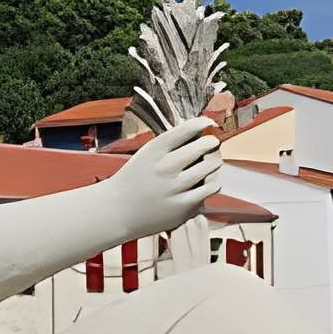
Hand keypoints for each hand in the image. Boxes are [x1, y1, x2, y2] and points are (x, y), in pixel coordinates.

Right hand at [110, 118, 220, 237]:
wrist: (118, 210)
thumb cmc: (134, 179)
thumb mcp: (146, 154)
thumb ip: (169, 144)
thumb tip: (200, 132)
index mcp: (155, 150)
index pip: (187, 129)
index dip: (203, 123)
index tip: (209, 124)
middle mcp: (165, 167)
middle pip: (203, 147)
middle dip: (212, 142)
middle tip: (213, 144)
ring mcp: (174, 188)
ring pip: (211, 167)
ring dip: (215, 162)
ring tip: (212, 163)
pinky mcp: (182, 206)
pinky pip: (210, 188)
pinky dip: (213, 182)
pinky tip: (208, 182)